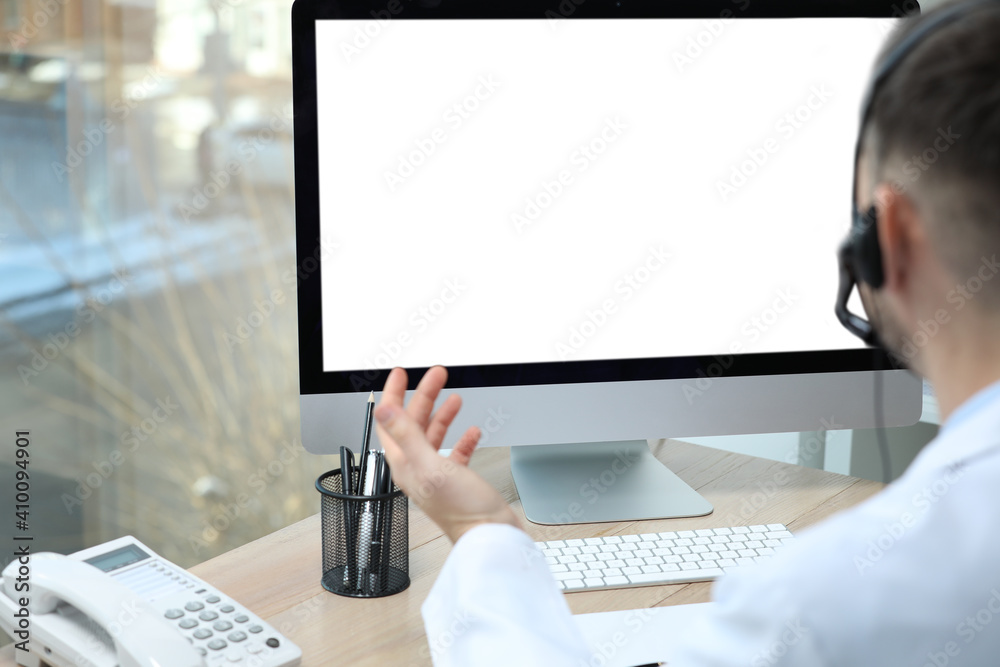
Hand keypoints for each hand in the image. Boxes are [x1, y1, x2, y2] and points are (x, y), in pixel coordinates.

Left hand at [373, 366, 520, 542]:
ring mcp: (436, 473)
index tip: (401, 374)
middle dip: (425, 396)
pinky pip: (455, 453)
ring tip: (454, 398)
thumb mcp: (430, 465)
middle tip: (437, 375)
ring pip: (434, 435)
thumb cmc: (461, 509)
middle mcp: (416, 467)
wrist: (488, 535)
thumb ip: (407, 436)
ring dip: (443, 414)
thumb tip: (384, 410)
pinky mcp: (456, 479)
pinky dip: (462, 439)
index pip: (391, 422)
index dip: (395, 394)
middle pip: (415, 423)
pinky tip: (472, 432)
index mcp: (404, 463)